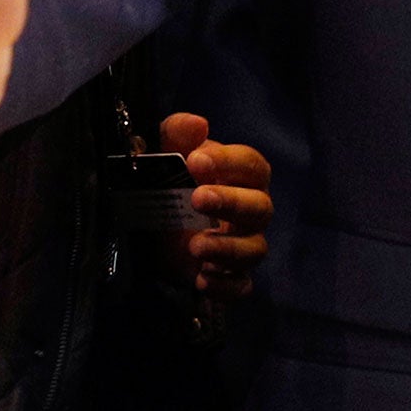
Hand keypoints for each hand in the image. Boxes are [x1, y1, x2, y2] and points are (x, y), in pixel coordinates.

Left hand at [161, 113, 271, 301]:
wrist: (149, 232)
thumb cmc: (168, 184)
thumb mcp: (164, 153)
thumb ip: (176, 134)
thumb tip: (198, 123)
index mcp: (239, 177)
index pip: (251, 165)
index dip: (229, 162)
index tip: (195, 161)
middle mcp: (250, 211)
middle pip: (260, 207)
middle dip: (231, 202)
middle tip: (197, 199)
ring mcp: (242, 246)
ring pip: (255, 249)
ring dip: (227, 248)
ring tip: (194, 247)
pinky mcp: (229, 278)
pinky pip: (241, 287)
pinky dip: (224, 286)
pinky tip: (201, 279)